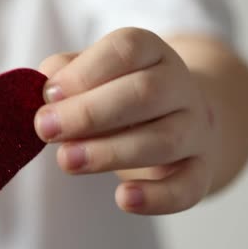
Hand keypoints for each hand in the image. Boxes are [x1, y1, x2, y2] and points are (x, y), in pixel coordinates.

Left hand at [35, 28, 214, 214]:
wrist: (177, 117)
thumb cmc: (118, 92)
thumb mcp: (92, 72)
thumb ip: (65, 73)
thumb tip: (46, 90)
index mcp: (151, 51)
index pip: (126, 49)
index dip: (84, 72)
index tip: (49, 95)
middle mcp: (179, 85)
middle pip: (144, 93)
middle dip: (88, 113)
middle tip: (46, 130)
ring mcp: (195, 128)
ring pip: (163, 140)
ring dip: (109, 153)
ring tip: (66, 160)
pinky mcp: (201, 170)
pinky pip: (189, 186)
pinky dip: (158, 197)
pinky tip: (123, 199)